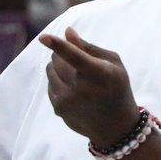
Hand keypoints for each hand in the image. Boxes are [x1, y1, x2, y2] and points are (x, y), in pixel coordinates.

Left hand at [41, 27, 138, 149]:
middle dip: (62, 54)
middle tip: (77, 61)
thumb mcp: (114, 65)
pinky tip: (74, 91)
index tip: (43, 37)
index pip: (76, 57)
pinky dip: (58, 82)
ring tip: (76, 77)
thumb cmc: (117, 89)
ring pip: (50, 69)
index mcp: (100, 75)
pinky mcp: (58, 108)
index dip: (59, 45)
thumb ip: (89, 47)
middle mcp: (82, 89)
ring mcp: (68, 101)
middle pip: (57, 59)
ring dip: (59, 67)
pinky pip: (49, 84)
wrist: (116, 127)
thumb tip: (67, 32)